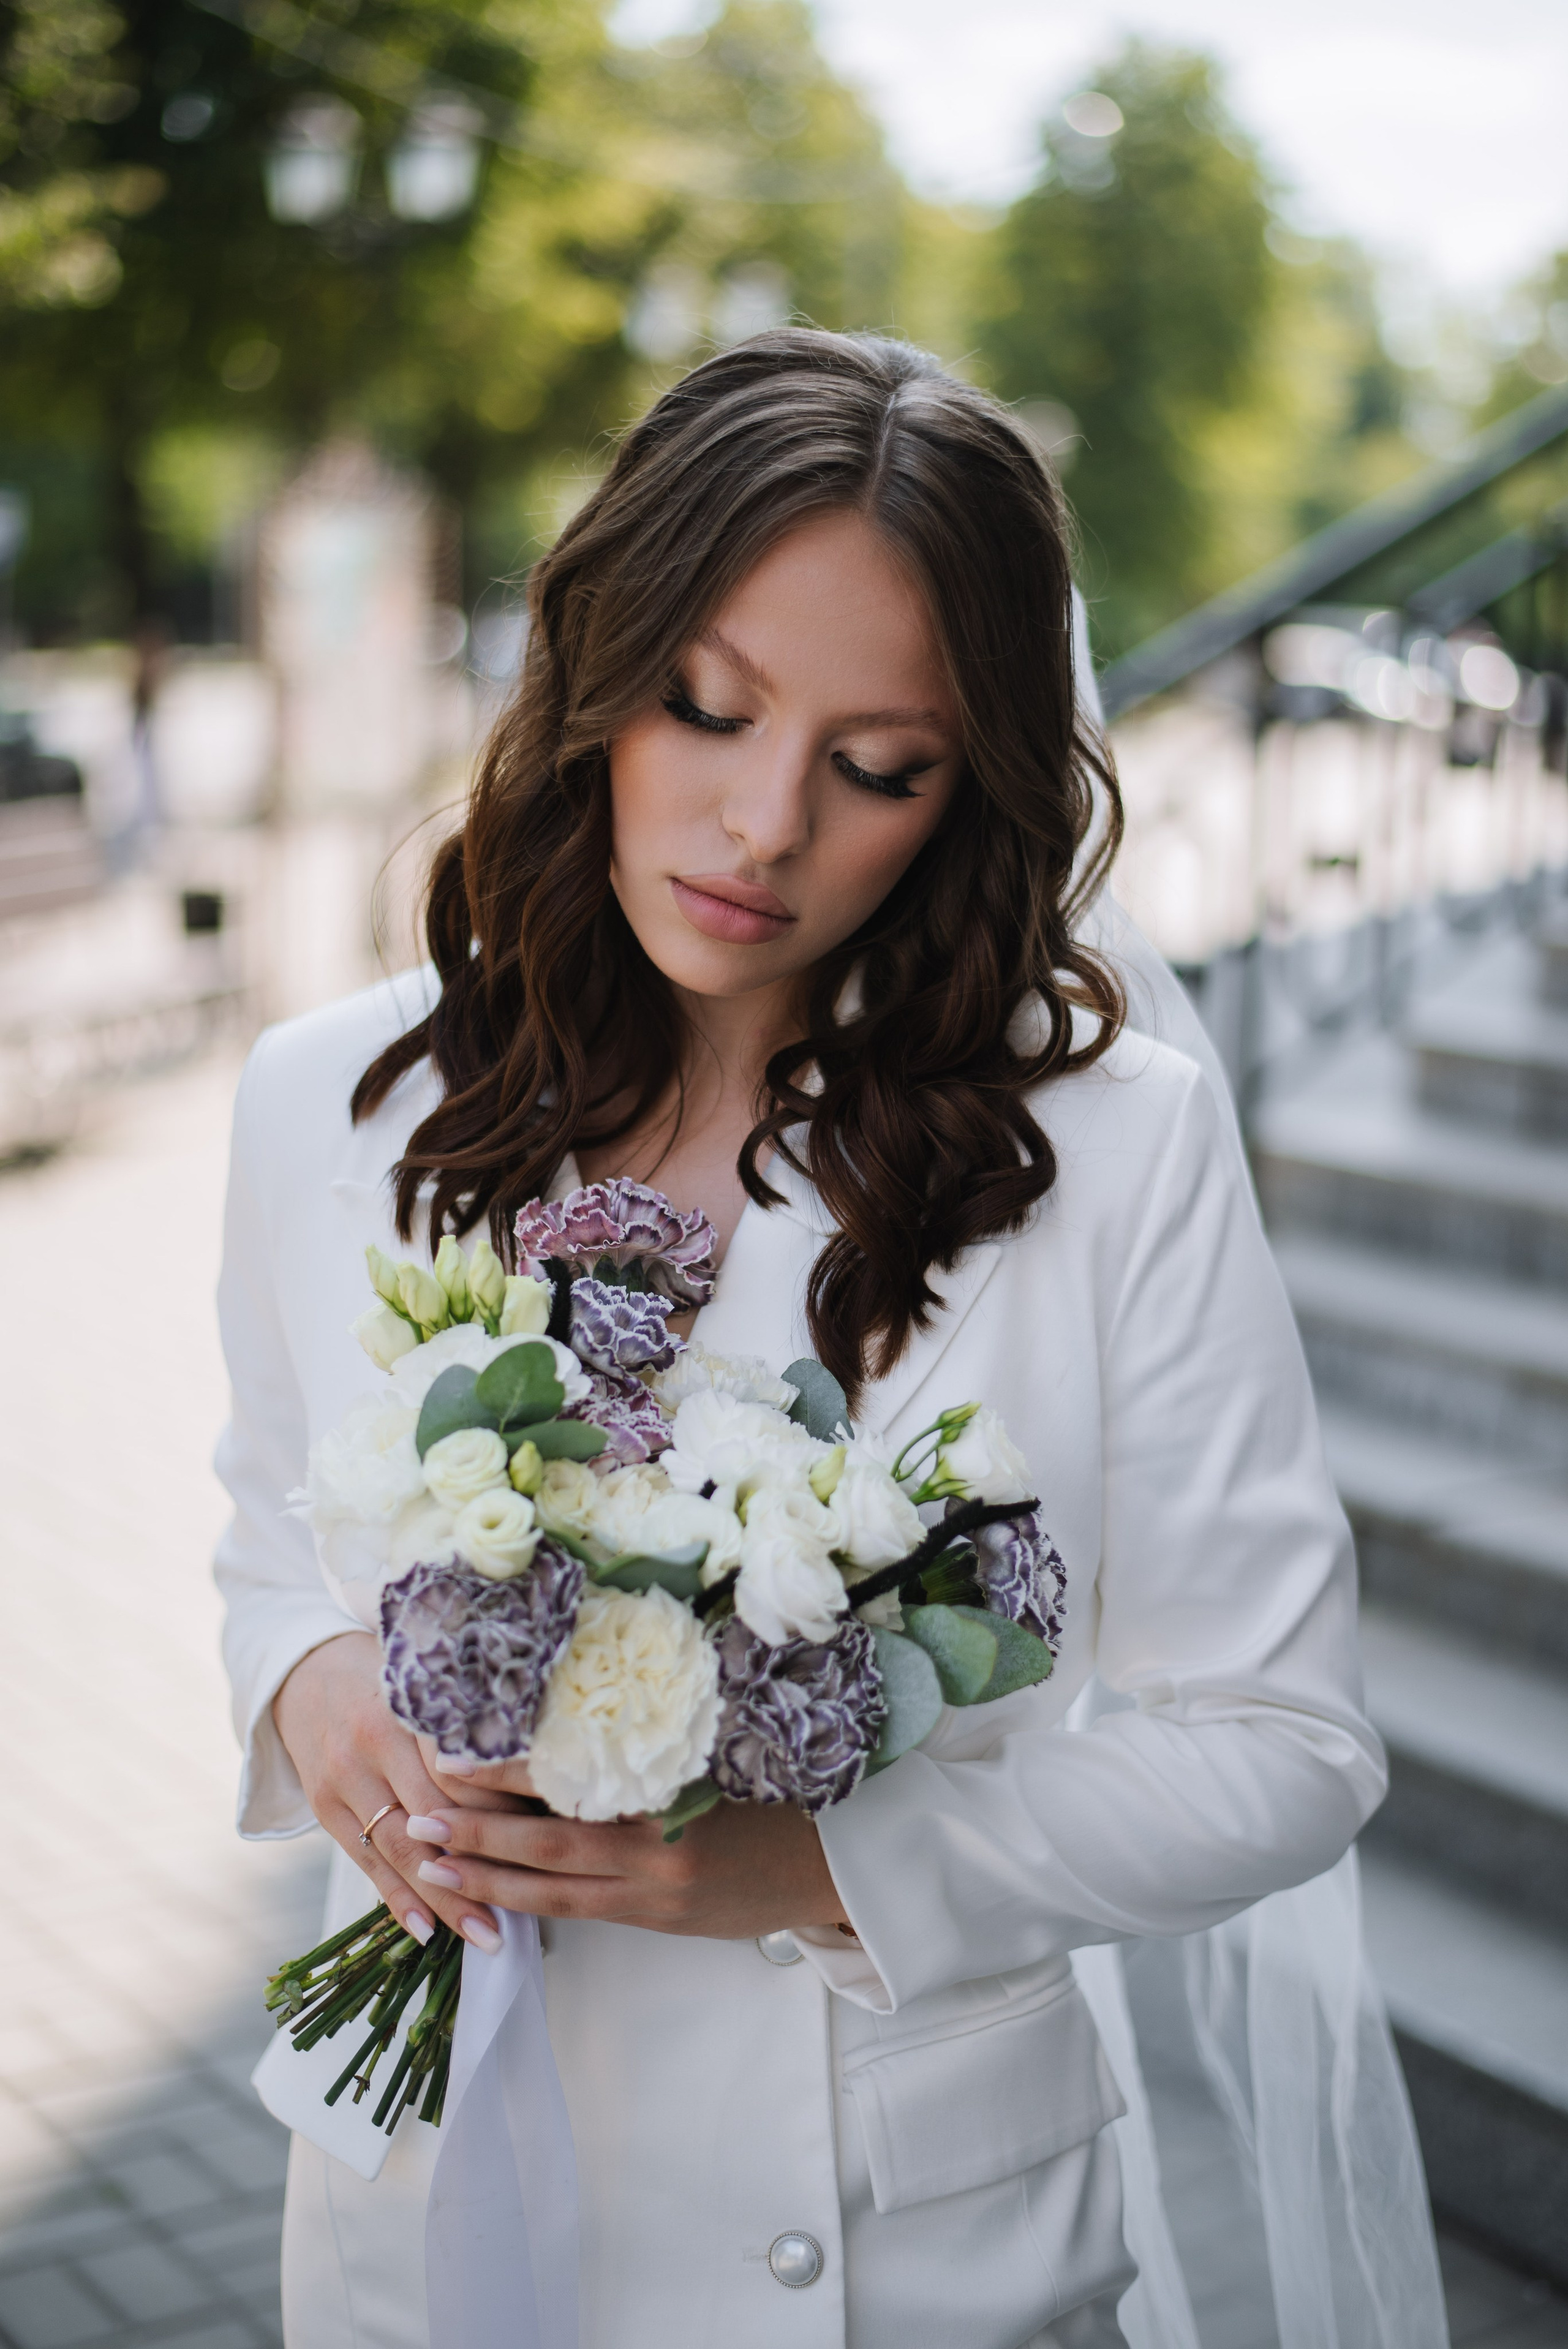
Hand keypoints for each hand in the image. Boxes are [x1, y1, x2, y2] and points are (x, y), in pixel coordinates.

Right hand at [271, 1632, 519, 1952]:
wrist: (303, 1670)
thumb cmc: (387, 1673)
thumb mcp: (426, 1681)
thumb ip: (471, 1716)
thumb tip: (541, 1763)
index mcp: (408, 1706)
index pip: (462, 1770)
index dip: (503, 1808)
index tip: (546, 1839)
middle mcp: (372, 1744)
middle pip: (434, 1817)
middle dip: (480, 1865)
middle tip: (527, 1904)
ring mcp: (342, 1779)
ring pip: (399, 1850)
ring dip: (443, 1898)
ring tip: (485, 1935)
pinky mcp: (323, 1807)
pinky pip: (364, 1862)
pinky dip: (396, 1899)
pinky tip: (425, 1932)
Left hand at [403, 1770, 850, 1939]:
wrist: (828, 1865)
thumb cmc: (771, 1794)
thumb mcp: (716, 1753)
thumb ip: (646, 1744)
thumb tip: (562, 1715)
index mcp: (673, 1779)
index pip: (577, 1769)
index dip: (513, 1764)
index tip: (457, 1748)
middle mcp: (661, 1835)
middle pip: (554, 1833)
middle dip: (481, 1825)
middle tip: (421, 1810)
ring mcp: (657, 1883)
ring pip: (556, 1882)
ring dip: (488, 1872)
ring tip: (430, 1859)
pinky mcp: (657, 1917)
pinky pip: (580, 1911)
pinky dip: (528, 1902)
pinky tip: (488, 1897)